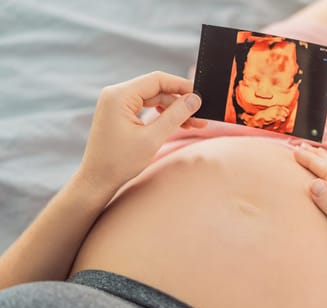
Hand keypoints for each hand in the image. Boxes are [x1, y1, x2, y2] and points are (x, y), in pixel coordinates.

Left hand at [78, 71, 204, 191]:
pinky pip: (146, 107)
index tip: (201, 96)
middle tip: (201, 117)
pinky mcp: (120, 113)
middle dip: (180, 102)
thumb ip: (175, 115)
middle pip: (157, 89)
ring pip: (154, 99)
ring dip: (174, 110)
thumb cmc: (120, 162)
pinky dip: (163, 115)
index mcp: (119, 95)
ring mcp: (117, 103)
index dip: (182, 86)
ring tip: (193, 125)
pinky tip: (177, 125)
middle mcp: (116, 94)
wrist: (97, 180)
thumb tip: (195, 99)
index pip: (158, 80)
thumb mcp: (153, 138)